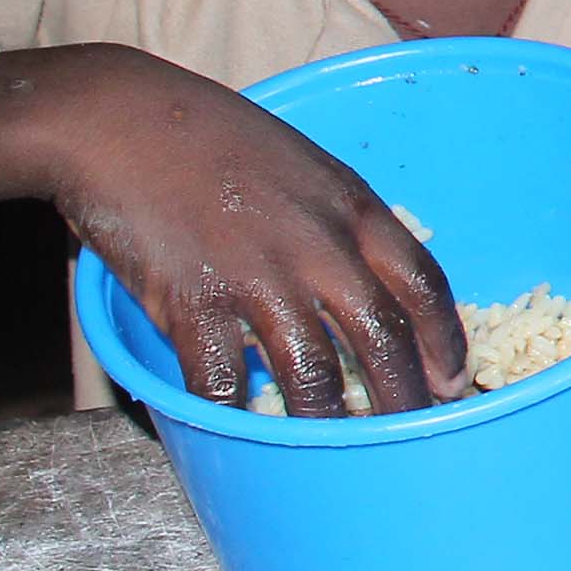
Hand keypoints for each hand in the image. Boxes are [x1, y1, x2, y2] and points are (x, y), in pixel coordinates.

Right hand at [48, 49, 465, 415]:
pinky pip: (223, 380)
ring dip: (330, 422)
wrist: (117, 119)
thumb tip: (361, 282)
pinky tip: (243, 428)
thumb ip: (336, 221)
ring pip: (312, 374)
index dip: (445, 340)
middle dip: (404, 397)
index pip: (423, 283)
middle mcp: (318, 244)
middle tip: (413, 433)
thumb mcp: (301, 162)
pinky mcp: (194, 301)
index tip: (452, 380)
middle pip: (382, 338)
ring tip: (340, 451)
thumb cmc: (208, 135)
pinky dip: (235, 413)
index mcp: (353, 206)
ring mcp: (258, 275)